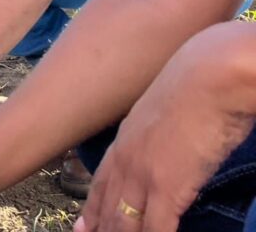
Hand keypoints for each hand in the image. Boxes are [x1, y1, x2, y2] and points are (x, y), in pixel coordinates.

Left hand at [75, 24, 255, 231]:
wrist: (210, 75)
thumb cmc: (198, 85)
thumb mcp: (167, 112)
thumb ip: (160, 135)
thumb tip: (169, 152)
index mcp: (125, 139)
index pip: (102, 182)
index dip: (92, 208)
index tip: (82, 228)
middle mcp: (126, 158)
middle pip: (107, 206)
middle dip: (100, 230)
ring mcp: (143, 173)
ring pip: (123, 222)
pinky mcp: (167, 186)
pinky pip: (156, 227)